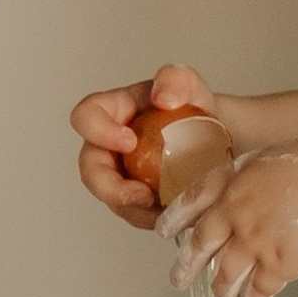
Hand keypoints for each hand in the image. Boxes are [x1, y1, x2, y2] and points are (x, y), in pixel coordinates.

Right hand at [71, 61, 219, 226]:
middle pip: (91, 171)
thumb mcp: (187, 83)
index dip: (99, 131)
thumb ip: (175, 79)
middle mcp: (106, 147)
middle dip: (109, 188)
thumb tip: (163, 99)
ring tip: (161, 207)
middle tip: (141, 194)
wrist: (212, 135)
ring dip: (133, 209)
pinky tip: (172, 211)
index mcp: (110, 113)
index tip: (129, 141)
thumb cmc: (189, 106)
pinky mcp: (135, 200)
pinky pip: (135, 214)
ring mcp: (118, 176)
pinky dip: (151, 217)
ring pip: (112, 199)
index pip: (86, 117)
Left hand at [173, 140, 297, 296]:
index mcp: (232, 182)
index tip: (164, 232)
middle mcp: (234, 215)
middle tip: (177, 281)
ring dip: (221, 292)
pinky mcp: (276, 266)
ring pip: (225, 276)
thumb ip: (254, 178)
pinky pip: (257, 291)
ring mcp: (252, 243)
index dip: (175, 218)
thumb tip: (253, 194)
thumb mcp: (273, 156)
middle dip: (185, 267)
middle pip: (199, 246)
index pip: (192, 201)